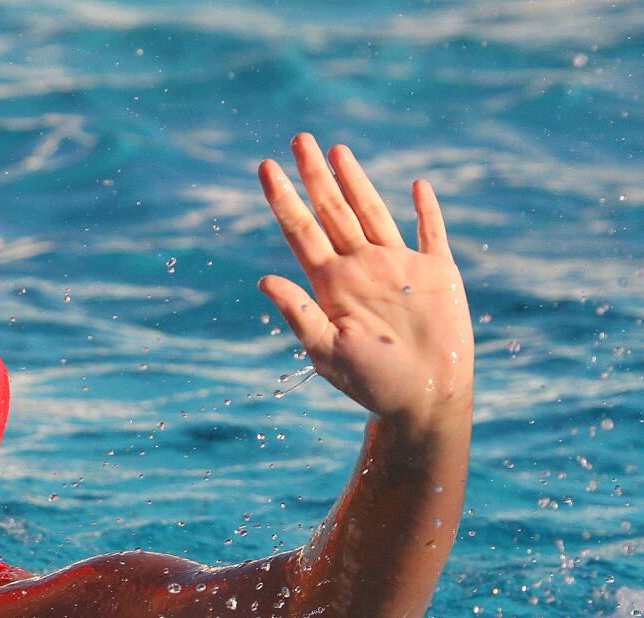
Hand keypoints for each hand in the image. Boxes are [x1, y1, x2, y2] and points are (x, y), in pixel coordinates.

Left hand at [257, 133, 472, 433]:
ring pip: (371, 212)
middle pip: (332, 211)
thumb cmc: (371, 382)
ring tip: (336, 150)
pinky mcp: (437, 273)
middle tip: (298, 138)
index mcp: (332, 284)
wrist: (423, 398)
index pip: (301, 231)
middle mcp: (361, 268)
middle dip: (314, 175)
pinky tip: (417, 186)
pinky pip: (431, 233)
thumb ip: (299, 313)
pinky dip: (425, 210)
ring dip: (356, 181)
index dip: (283, 199)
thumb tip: (263, 280)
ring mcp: (399, 266)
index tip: (265, 167)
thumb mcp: (327, 351)